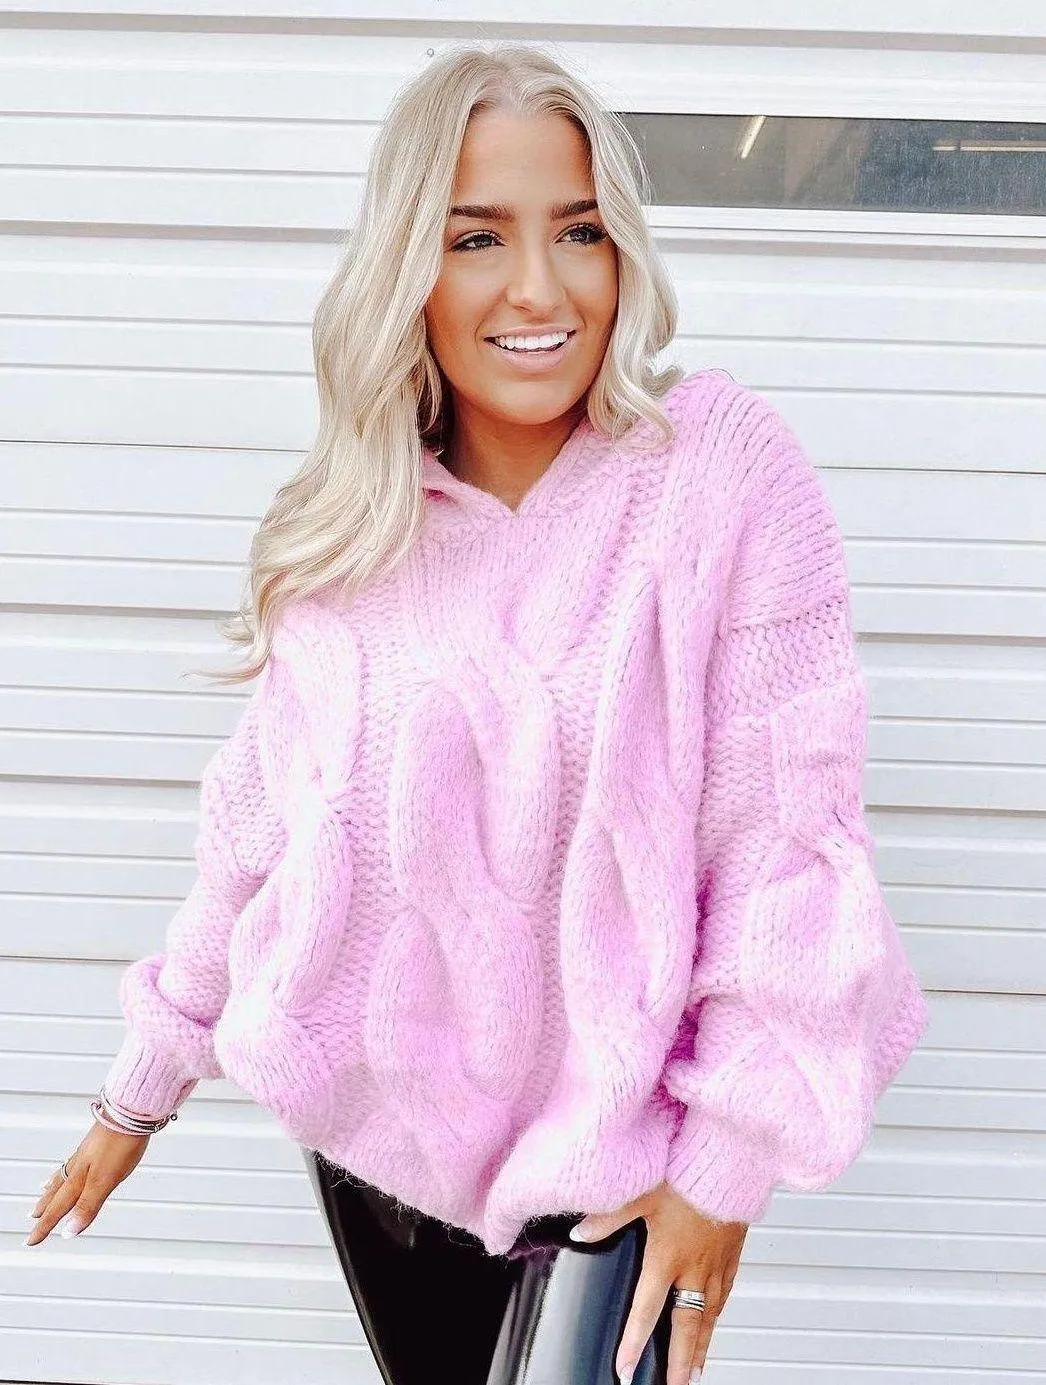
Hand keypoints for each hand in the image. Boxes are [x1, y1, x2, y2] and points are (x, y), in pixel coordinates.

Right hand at [25, 1119, 150, 1246]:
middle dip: (45, 1208)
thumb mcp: (105, 1181)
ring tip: (42, 1193)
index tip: (31, 1241)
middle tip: (32, 1219)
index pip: (58, 1208)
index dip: (46, 1226)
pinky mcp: (96, 1143)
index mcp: (80, 1179)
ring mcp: (87, 1153)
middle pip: (57, 1192)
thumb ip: (87, 1206)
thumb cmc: (121, 1144)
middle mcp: (79, 1166)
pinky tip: (71, 1165)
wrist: (132, 1111)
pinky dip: (66, 1168)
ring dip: (52, 1188)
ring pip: (64, 1175)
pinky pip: (74, 1161)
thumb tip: (68, 1233)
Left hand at [570, 1178, 747, 1382]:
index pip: (646, 1310)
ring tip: (698, 1369)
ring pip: (710, 1315)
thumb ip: (608, 1216)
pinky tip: (716, 1320)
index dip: (634, 1342)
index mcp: (667, 1257)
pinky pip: (726, 1292)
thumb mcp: (639, 1191)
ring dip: (702, 1345)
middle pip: (686, 1327)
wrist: (727, 1160)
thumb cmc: (685, 1172)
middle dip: (680, 1363)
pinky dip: (719, 1313)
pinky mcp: (732, 1252)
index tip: (625, 1369)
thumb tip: (580, 1231)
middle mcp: (694, 1268)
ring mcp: (716, 1263)